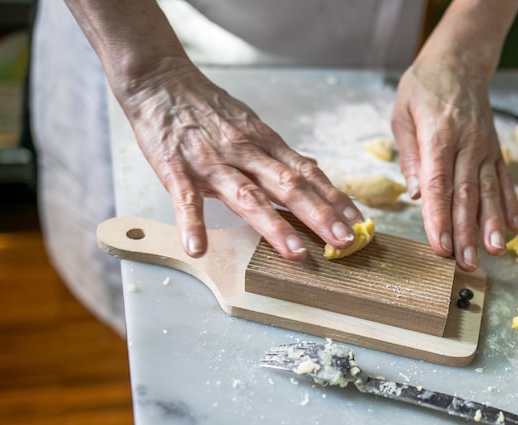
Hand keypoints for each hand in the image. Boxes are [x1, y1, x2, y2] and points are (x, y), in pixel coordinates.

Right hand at [123, 59, 361, 258]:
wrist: (160, 79)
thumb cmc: (207, 108)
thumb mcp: (251, 126)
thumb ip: (277, 155)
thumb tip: (311, 174)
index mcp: (265, 145)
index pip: (308, 174)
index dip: (335, 199)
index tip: (358, 223)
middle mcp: (245, 153)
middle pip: (288, 186)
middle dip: (319, 215)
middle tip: (343, 241)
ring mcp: (211, 162)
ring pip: (247, 196)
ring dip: (273, 225)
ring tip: (294, 252)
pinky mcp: (175, 168)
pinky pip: (185, 199)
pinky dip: (192, 223)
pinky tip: (198, 247)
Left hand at [391, 62, 517, 270]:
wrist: (460, 60)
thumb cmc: (424, 87)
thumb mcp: (403, 114)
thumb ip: (410, 156)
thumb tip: (417, 194)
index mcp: (439, 137)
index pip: (439, 185)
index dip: (439, 218)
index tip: (440, 245)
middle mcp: (467, 145)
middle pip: (465, 195)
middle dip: (466, 232)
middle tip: (465, 262)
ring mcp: (485, 148)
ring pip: (488, 191)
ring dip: (490, 224)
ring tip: (493, 252)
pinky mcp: (495, 150)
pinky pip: (504, 180)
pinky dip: (509, 204)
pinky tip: (513, 227)